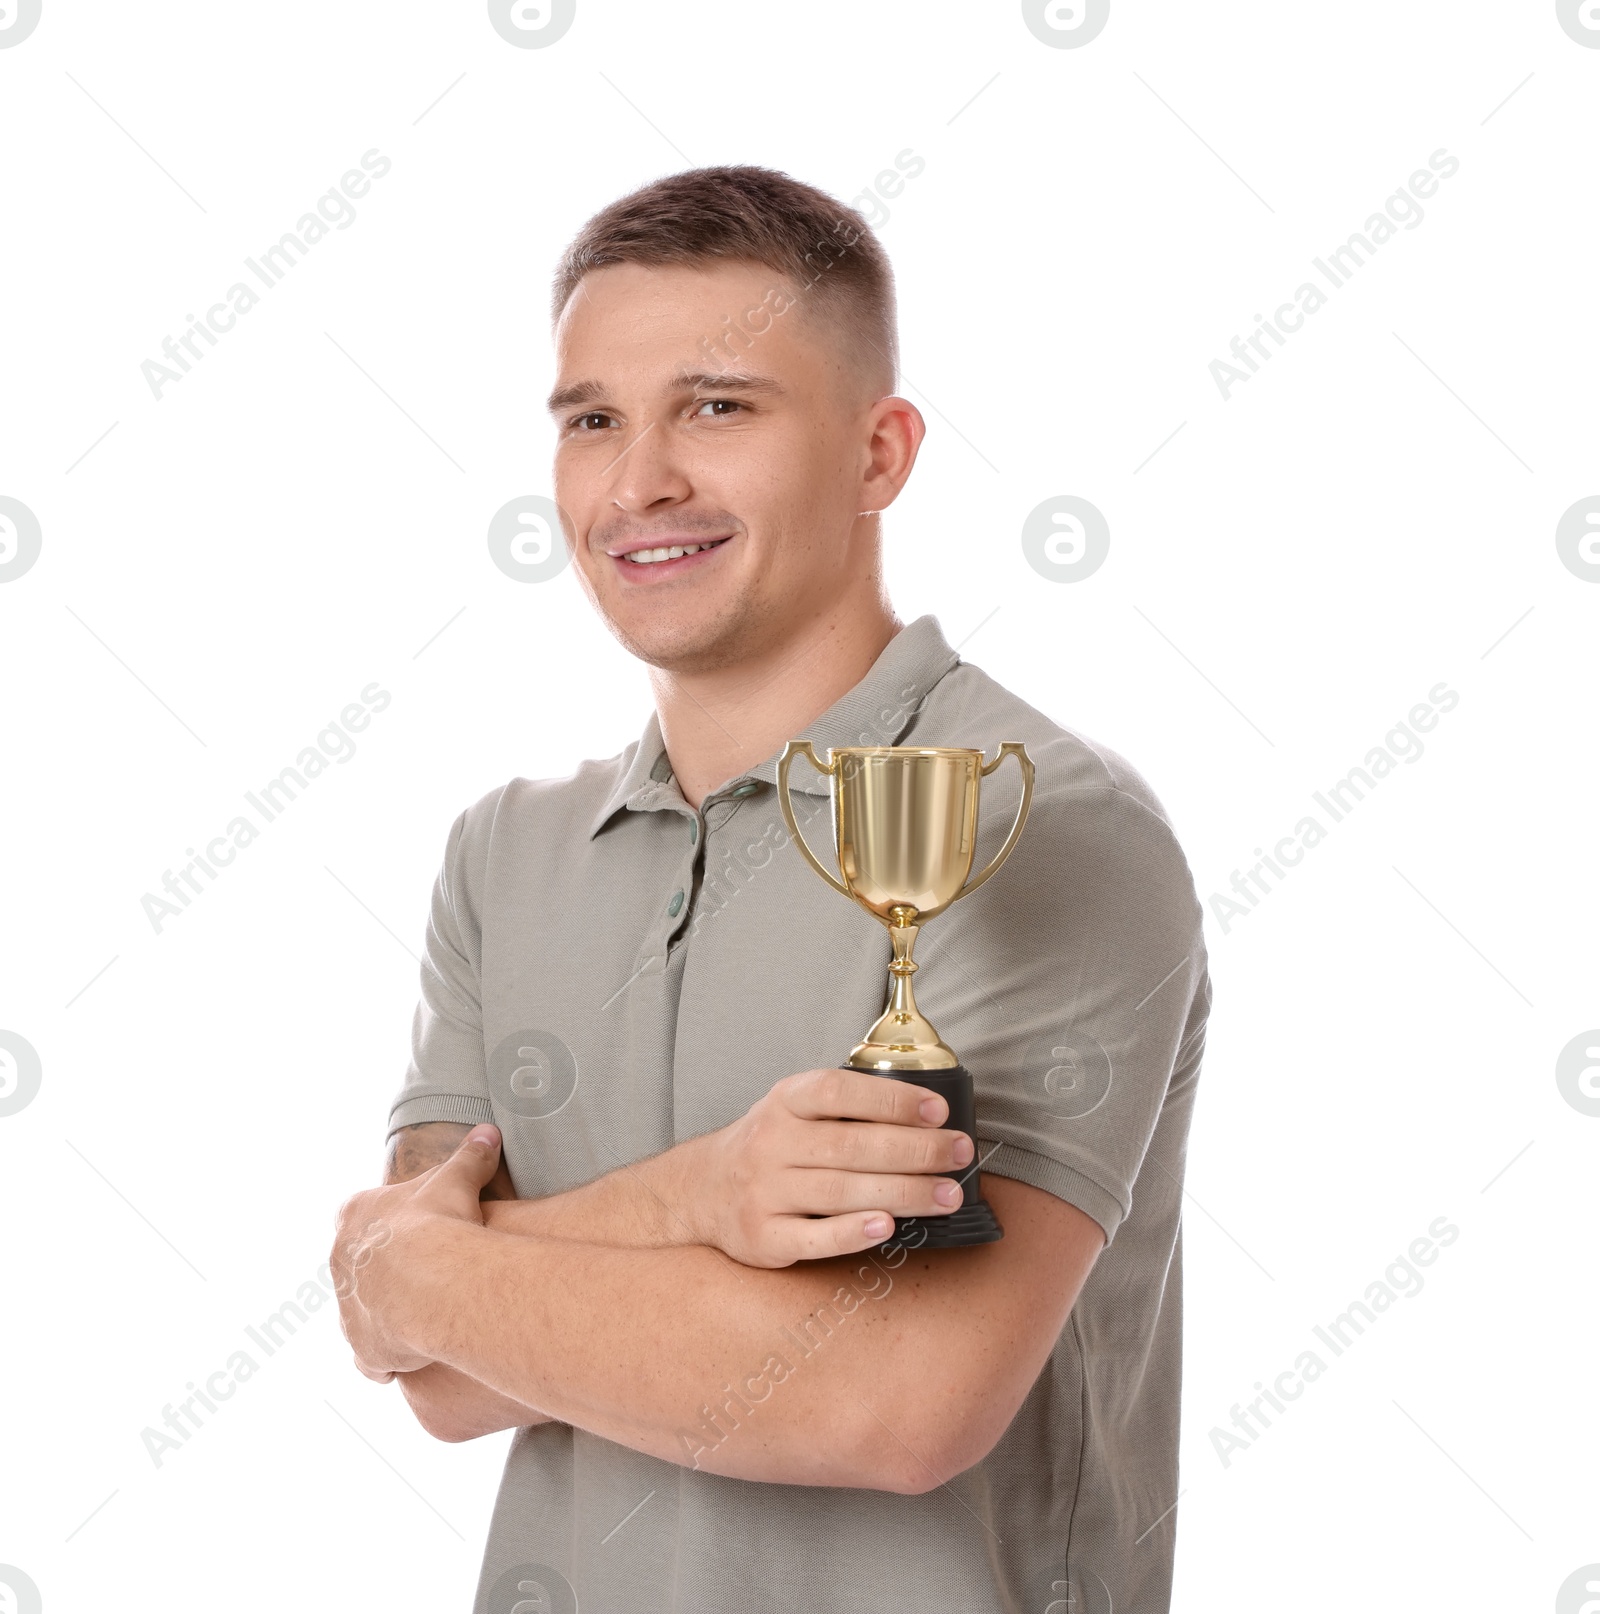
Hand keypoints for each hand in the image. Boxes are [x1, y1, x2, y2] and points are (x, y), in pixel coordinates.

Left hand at [331, 1124, 503, 1379]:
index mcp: (356, 1216)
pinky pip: (372, 1358)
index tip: (416, 1226)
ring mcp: (350, 1308)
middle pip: (359, 1264)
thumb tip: (488, 1132)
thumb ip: (471, 1157)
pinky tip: (411, 1358)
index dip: (390, 1221)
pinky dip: (388, 1358)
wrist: (430, 1279)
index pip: (362, 1214)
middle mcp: (342, 1262)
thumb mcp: (458, 1179)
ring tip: (423, 1315)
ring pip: (363, 1311)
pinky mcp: (364, 1346)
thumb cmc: (439, 1221)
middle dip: (387, 1268)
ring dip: (387, 1312)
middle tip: (425, 1271)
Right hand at [686, 1068, 975, 1267]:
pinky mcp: (762, 1237)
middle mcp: (771, 1142)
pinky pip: (813, 1237)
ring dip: (903, 1193)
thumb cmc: (772, 1145)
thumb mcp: (795, 1109)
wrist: (701, 1190)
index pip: (839, 1091)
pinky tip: (889, 1227)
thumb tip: (929, 1116)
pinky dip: (852, 1232)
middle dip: (915, 1150)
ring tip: (948, 1194)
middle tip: (960, 1154)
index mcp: (785, 1101)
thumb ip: (847, 1108)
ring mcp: (764, 1191)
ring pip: (841, 1192)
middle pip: (851, 1146)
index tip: (938, 1110)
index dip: (891, 1099)